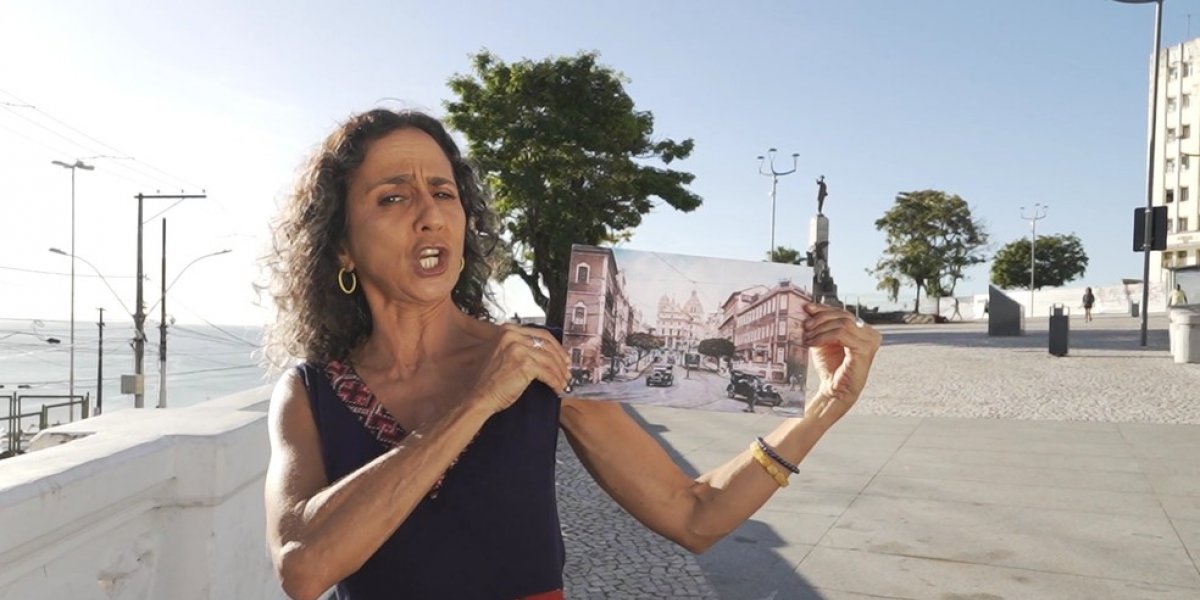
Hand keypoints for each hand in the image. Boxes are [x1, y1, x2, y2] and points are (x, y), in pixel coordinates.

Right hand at [470, 325, 571, 414]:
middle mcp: (513, 336)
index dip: (555, 346)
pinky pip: (548, 373)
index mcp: (507, 330)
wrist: (479, 397)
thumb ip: (518, 346)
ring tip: (564, 381)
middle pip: (548, 344)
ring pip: (550, 359)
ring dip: (560, 372)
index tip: (562, 356)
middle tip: (567, 369)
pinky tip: (558, 388)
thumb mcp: (501, 354)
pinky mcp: (524, 365)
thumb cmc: (488, 381)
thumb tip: (542, 351)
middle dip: (561, 358)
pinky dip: (555, 382)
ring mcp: (518, 349)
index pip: (540, 334)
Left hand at [802, 303, 881, 424]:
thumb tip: (809, 308)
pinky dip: (823, 336)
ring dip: (820, 328)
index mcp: (863, 330)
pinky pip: (841, 334)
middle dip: (821, 318)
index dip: (824, 309)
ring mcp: (870, 341)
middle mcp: (870, 334)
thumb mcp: (824, 340)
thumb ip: (822, 325)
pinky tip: (812, 343)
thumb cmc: (831, 367)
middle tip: (805, 325)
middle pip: (843, 315)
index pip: (843, 312)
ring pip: (842, 324)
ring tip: (807, 337)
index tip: (807, 308)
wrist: (834, 390)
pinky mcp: (865, 349)